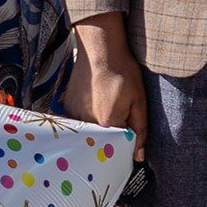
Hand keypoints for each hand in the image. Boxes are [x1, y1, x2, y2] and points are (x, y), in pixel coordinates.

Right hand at [70, 14, 149, 158]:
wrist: (100, 49)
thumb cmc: (123, 72)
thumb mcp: (139, 101)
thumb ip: (140, 130)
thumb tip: (138, 156)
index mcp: (107, 124)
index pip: (115, 148)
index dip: (123, 146)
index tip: (127, 143)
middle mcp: (87, 123)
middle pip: (99, 142)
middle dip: (109, 138)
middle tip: (117, 118)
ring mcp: (74, 115)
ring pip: (87, 132)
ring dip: (97, 127)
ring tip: (106, 107)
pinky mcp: (67, 106)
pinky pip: (78, 121)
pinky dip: (87, 117)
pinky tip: (95, 102)